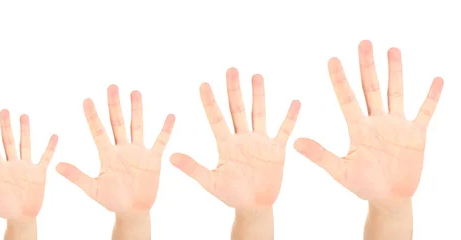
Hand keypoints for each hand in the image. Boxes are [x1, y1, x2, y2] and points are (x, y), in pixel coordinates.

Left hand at [0, 110, 57, 221]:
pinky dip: (50, 148)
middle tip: (3, 110)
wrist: (22, 217)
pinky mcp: (39, 173)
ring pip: (25, 145)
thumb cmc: (4, 209)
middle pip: (8, 141)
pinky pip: (45, 158)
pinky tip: (54, 136)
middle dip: (6, 126)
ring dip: (25, 131)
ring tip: (23, 115)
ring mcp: (26, 167)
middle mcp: (12, 164)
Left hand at [56, 85, 175, 212]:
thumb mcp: (92, 189)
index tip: (87, 99)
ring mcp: (138, 152)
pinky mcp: (153, 159)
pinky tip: (170, 116)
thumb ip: (77, 176)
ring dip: (136, 110)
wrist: (132, 211)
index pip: (98, 130)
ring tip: (135, 92)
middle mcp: (122, 149)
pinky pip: (160, 141)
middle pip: (117, 122)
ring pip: (136, 126)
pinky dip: (165, 129)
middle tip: (111, 86)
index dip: (92, 115)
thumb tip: (56, 166)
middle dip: (114, 105)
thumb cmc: (112, 201)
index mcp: (107, 155)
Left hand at [170, 68, 300, 207]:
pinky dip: (290, 117)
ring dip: (258, 95)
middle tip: (231, 69)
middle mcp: (242, 138)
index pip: (216, 118)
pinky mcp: (276, 150)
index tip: (203, 83)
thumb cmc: (230, 195)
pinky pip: (284, 130)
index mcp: (225, 145)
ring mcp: (260, 142)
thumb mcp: (210, 182)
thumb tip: (170, 157)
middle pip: (237, 109)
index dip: (210, 101)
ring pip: (258, 113)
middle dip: (234, 90)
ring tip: (256, 75)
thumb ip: (192, 168)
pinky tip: (295, 101)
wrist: (253, 206)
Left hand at [294, 40, 443, 206]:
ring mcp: (396, 126)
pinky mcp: (415, 135)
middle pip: (370, 88)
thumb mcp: (340, 171)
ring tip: (392, 49)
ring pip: (394, 93)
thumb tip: (295, 142)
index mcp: (357, 129)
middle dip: (367, 66)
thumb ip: (320, 155)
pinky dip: (431, 97)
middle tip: (364, 42)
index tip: (332, 59)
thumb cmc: (363, 185)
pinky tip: (436, 80)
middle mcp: (376, 122)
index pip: (347, 98)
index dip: (339, 79)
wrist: (388, 198)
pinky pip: (424, 112)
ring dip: (394, 72)